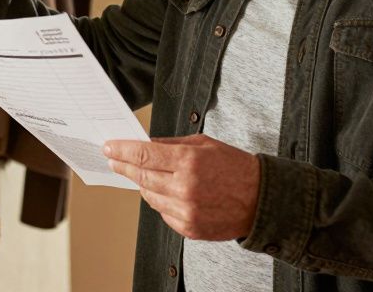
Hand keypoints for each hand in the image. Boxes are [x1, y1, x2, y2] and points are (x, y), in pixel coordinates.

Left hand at [104, 134, 259, 240]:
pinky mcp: (189, 228)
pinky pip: (163, 213)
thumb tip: (146, 145)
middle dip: (123, 167)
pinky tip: (167, 192)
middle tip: (113, 160)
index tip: (110, 147)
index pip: (143, 155)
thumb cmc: (235, 167)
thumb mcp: (204, 144)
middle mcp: (185, 187)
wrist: (262, 199)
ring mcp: (186, 210)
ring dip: (142, 184)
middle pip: (141, 177)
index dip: (122, 151)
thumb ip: (172, 144)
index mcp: (189, 161)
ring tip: (142, 175)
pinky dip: (160, 201)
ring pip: (149, 196)